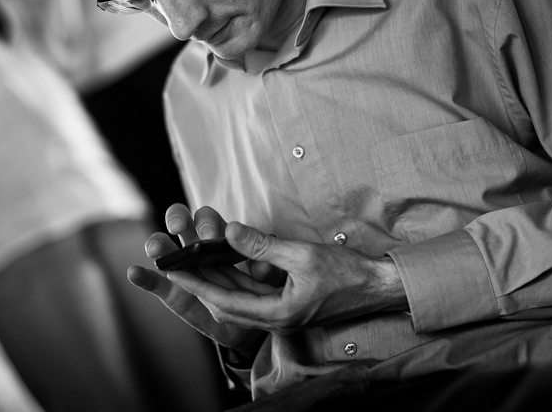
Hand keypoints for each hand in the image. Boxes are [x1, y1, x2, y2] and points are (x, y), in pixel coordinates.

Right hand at [127, 204, 272, 348]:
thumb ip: (270, 260)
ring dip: (160, 246)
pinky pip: (159, 286)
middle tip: (178, 226)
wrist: (263, 321)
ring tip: (154, 247)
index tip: (208, 230)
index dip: (204, 220)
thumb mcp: (280, 272)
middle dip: (179, 221)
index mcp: (225, 239)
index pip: (209, 221)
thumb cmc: (274, 289)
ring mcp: (187, 272)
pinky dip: (146, 279)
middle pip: (184, 227)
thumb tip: (264, 258)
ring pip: (170, 252)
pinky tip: (135, 273)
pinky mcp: (178, 296)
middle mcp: (202, 250)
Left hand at [165, 221, 407, 334]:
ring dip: (218, 279)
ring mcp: (282, 314)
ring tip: (193, 259)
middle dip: (200, 281)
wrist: (378, 286)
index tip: (172, 270)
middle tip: (174, 263)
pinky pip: (255, 293)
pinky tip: (227, 260)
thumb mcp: (301, 255)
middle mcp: (276, 319)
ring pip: (239, 298)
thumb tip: (230, 232)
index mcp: (278, 314)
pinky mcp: (288, 305)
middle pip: (227, 302)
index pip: (224, 301)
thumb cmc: (346, 273)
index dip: (196, 284)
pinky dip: (239, 278)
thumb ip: (263, 246)